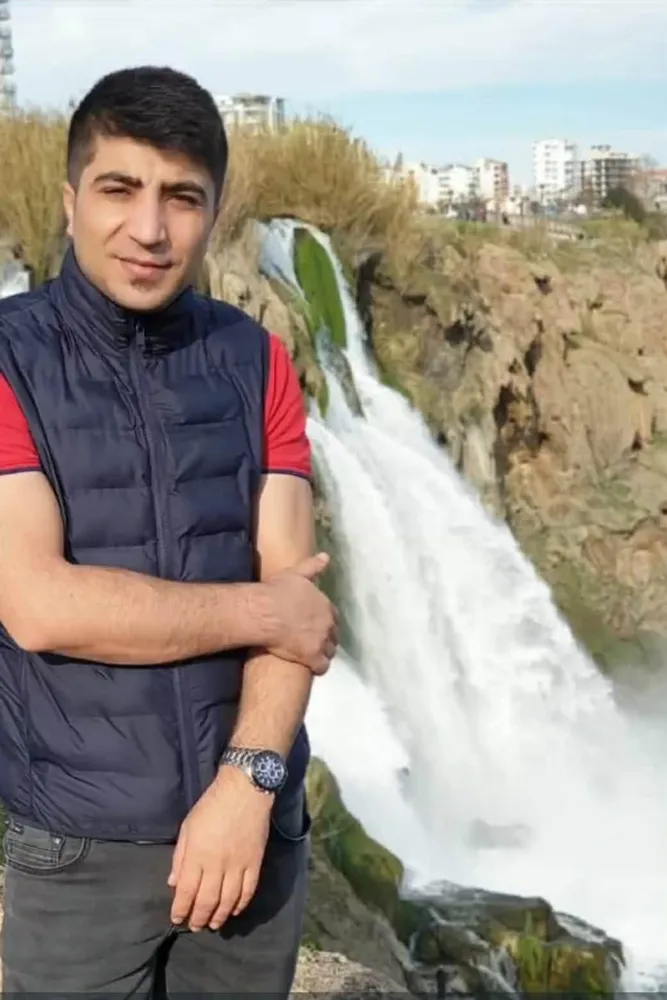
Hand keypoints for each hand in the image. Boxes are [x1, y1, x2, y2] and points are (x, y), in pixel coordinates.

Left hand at [168, 767, 271, 931]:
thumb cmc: (211, 805)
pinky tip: (234, 910)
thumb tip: (173, 882)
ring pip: (228, 900)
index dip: (180, 908)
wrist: (244, 791)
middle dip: (198, 917)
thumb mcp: (188, 826)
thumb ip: (180, 856)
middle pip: (207, 900)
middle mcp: (217, 864)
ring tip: (213, 924)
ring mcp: (238, 865)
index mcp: (197, 854)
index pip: (186, 890)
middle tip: (195, 926)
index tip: (177, 918)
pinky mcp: (255, 862)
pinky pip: (248, 891)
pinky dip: (241, 904)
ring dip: (219, 916)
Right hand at [263, 553, 338, 674]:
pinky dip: (317, 668)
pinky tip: (310, 667)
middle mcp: (328, 623)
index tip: (315, 626)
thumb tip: (326, 556)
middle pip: (334, 636)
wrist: (263, 612)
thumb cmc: (276, 591)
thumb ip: (313, 566)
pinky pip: (322, 667)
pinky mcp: (312, 656)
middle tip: (312, 642)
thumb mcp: (296, 574)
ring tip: (310, 655)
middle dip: (326, 639)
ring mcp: (322, 641)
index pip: (334, 618)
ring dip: (322, 654)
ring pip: (330, 652)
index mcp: (326, 605)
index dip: (325, 623)